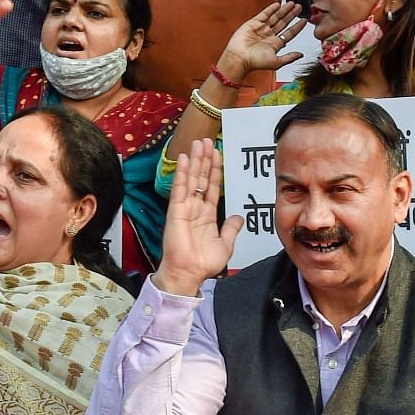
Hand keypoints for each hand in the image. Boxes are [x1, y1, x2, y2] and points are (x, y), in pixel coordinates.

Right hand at [155, 138, 241, 296]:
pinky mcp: (176, 210)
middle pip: (201, 178)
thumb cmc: (203, 263)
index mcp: (206, 215)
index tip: (218, 155)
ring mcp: (184, 207)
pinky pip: (180, 188)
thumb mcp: (225, 244)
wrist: (189, 273)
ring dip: (195, 161)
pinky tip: (185, 159)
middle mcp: (195, 208)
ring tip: (198, 144)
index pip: (212, 187)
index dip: (215, 171)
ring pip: (191, 179)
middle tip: (207, 141)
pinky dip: (183, 173)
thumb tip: (239, 217)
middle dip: (205, 160)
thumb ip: (231, 229)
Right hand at [214, 1, 305, 81]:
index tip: (305, 20)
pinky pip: (264, 14)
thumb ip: (290, 57)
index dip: (297, 26)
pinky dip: (271, 9)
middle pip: (283, 22)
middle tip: (300, 7)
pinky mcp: (253, 23)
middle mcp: (269, 35)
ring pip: (275, 17)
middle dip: (292, 15)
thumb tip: (301, 55)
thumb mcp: (276, 62)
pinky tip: (278, 4)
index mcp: (275, 44)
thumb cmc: (255, 62)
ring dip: (284, 10)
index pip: (289, 33)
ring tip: (292, 3)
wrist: (239, 58)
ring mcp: (261, 28)